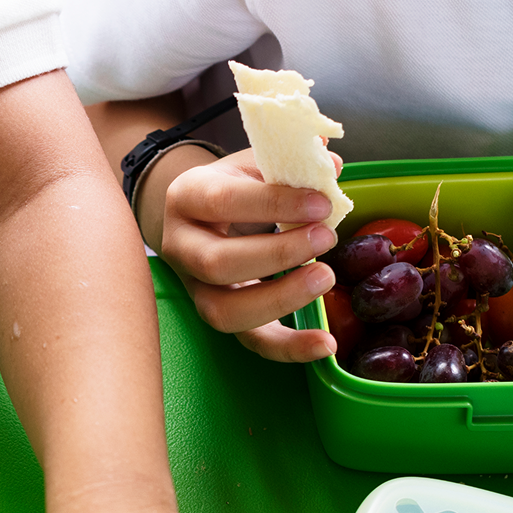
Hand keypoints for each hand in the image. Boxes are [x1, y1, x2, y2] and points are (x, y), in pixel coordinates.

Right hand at [155, 149, 342, 362]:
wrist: (202, 215)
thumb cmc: (234, 187)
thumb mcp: (253, 165)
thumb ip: (289, 164)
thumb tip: (331, 165)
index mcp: (187, 198)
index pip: (222, 202)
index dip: (273, 204)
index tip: (322, 203)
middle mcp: (181, 247)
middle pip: (217, 264)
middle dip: (278, 253)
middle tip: (326, 237)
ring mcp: (195, 288)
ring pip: (224, 312)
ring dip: (280, 298)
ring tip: (325, 277)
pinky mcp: (219, 315)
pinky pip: (249, 341)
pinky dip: (289, 348)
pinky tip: (325, 344)